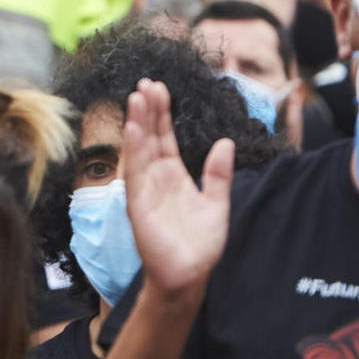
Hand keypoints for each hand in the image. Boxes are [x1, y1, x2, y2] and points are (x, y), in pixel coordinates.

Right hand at [123, 79, 232, 298]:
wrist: (189, 276)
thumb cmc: (200, 244)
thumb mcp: (216, 204)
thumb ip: (218, 174)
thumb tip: (225, 142)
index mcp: (173, 176)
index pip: (164, 137)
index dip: (162, 113)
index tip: (159, 89)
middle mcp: (155, 178)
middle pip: (150, 137)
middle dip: (148, 110)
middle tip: (146, 82)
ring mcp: (145, 189)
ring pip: (140, 149)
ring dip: (138, 123)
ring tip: (137, 96)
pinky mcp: (138, 204)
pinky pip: (135, 173)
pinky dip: (133, 150)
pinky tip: (133, 129)